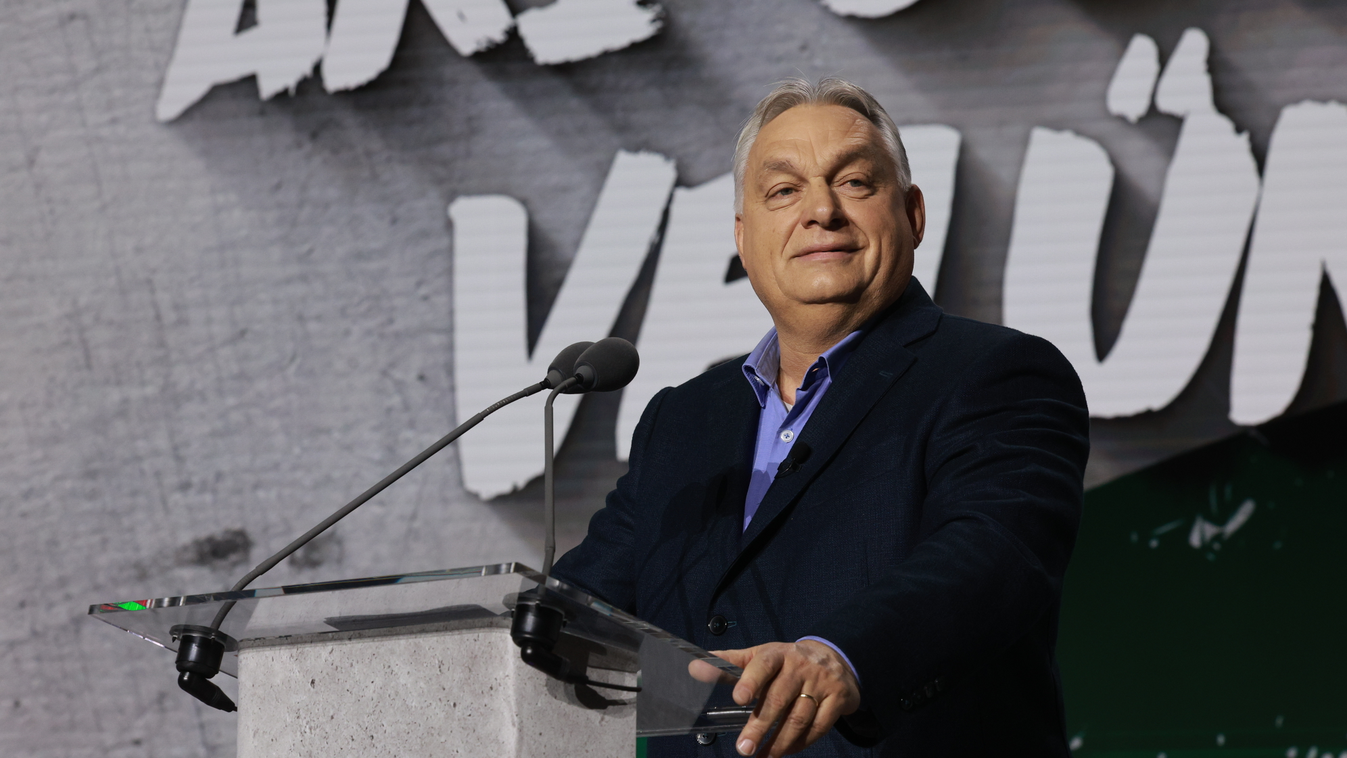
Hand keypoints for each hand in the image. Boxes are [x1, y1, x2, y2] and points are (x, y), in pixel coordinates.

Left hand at [711, 640, 860, 756]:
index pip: (763, 664)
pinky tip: (785, 751)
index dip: (751, 680)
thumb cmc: (787, 661)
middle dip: (760, 726)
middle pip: (779, 698)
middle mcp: (801, 667)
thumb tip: (694, 666)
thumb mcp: (760, 656)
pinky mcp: (837, 700)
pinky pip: (819, 727)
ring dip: (779, 742)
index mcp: (778, 654)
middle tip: (743, 748)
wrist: (835, 658)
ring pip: (799, 717)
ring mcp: (821, 683)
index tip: (739, 699)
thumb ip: (728, 664)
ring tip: (762, 756)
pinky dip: (801, 743)